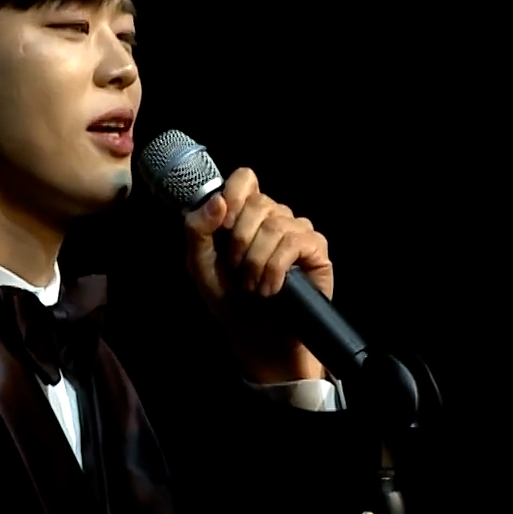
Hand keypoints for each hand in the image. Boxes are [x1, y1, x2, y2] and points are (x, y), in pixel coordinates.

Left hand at [182, 167, 333, 383]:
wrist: (255, 335)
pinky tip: (271, 288)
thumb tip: (217, 201)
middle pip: (258, 203)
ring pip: (276, 225)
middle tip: (237, 270)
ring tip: (253, 286)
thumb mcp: (200, 264)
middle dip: (240, 242)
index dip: (235, 194)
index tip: (224, 225)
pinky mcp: (315, 249)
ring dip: (256, 262)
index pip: (245, 178)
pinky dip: (276, 268)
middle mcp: (273, 216)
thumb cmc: (229, 298)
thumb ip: (197, 230)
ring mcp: (297, 230)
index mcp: (245, 214)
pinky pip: (295, 242)